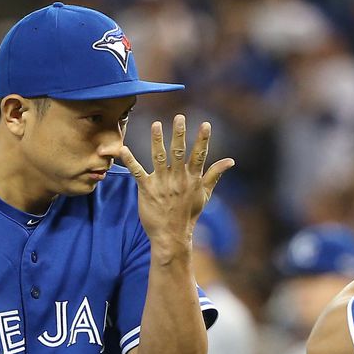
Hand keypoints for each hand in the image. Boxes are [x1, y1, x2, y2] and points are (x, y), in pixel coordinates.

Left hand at [118, 115, 234, 257]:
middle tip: (179, 117)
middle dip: (179, 134)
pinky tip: (123, 149)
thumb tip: (230, 161)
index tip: (205, 124)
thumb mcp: (205, 194)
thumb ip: (215, 175)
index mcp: (193, 179)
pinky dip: (130, 161)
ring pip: (159, 158)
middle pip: (179, 152)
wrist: (172, 236)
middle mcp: (178, 179)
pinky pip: (137, 172)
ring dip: (157, 141)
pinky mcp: (147, 189)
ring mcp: (162, 184)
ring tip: (156, 125)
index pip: (199, 155)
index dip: (203, 139)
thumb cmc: (189, 214)